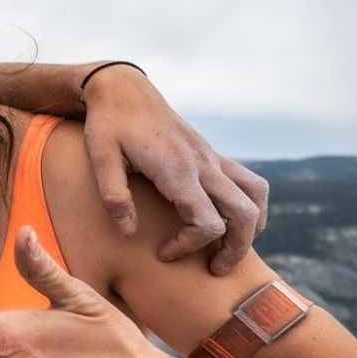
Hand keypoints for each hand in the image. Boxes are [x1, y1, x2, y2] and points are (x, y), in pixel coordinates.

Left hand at [80, 66, 268, 273]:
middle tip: (214, 270)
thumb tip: (130, 233)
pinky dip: (249, 204)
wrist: (123, 88)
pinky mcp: (211, 153)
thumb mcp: (100, 159)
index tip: (163, 253)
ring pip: (256, 195)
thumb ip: (114, 197)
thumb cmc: (109, 124)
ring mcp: (211, 157)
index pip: (206, 222)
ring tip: (229, 247)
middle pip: (244, 214)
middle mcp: (204, 164)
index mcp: (178, 170)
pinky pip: (247, 180)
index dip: (189, 246)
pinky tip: (229, 219)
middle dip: (236, 249)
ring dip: (251, 226)